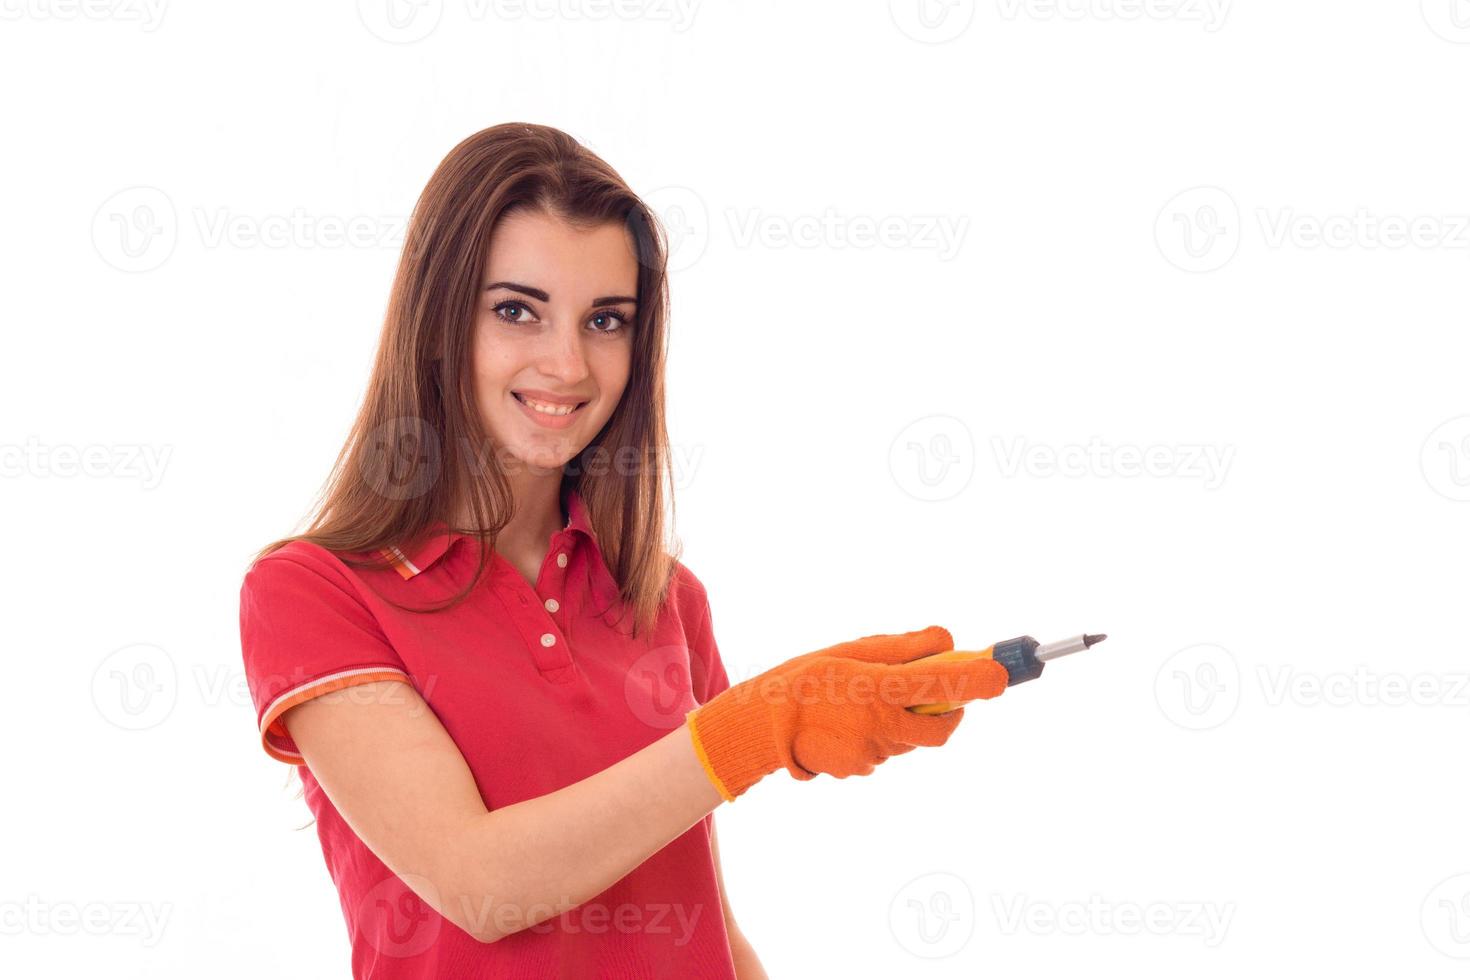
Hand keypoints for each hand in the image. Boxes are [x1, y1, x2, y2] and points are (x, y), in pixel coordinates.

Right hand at [685, 626, 1007, 800]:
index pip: (945, 687)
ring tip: (862, 701)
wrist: (760, 724)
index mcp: (880, 689)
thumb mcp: (852, 650)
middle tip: (939, 693)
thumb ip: (904, 648)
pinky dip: (879, 735)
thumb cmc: (807, 676)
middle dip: (950, 711)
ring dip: (905, 720)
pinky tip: (847, 723)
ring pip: (911, 738)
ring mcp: (873, 754)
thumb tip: (948, 641)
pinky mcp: (860, 770)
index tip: (1003, 673)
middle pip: (942, 728)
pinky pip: (886, 750)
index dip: (980, 681)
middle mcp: (881, 726)